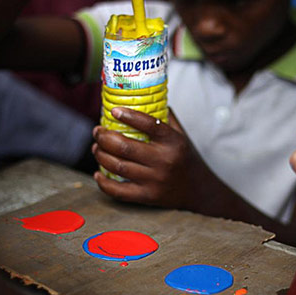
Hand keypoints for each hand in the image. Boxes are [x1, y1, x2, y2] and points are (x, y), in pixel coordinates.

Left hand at [92, 107, 215, 208]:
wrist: (199, 190)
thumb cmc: (185, 158)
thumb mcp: (180, 135)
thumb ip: (164, 117)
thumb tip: (142, 97)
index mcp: (173, 142)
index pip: (149, 125)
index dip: (128, 116)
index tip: (113, 111)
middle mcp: (164, 161)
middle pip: (124, 147)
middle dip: (104, 137)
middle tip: (98, 131)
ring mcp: (155, 181)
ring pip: (118, 166)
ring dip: (100, 155)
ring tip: (96, 148)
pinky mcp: (147, 197)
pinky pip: (119, 191)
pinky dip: (103, 182)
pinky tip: (98, 173)